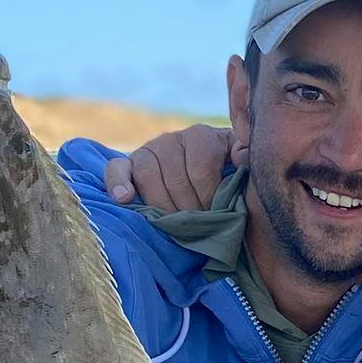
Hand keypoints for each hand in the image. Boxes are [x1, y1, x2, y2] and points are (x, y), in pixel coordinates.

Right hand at [104, 123, 237, 210]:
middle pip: (174, 176)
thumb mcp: (241, 169)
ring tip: (171, 223)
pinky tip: (125, 199)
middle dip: (186, 208)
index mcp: (203, 136)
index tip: (214, 214)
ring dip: (159, 205)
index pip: (200, 166)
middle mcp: (174, 138)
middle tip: (195, 226)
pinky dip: (118, 183)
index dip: (207, 195)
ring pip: (147, 174)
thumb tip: (241, 154)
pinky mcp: (129, 163)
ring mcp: (149, 149)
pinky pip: (116, 168)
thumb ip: (245, 159)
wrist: (204, 181)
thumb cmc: (226, 180)